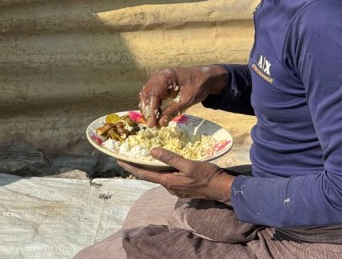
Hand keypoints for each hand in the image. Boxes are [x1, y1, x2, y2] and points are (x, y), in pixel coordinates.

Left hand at [119, 147, 233, 202]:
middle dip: (139, 167)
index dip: (131, 168)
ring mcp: (176, 189)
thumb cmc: (206, 176)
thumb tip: (152, 152)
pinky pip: (168, 178)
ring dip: (151, 168)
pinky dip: (162, 170)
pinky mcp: (183, 188)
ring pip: (160, 177)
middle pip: (150, 176)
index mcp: (168, 182)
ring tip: (144, 157)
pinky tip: (164, 163)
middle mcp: (169, 187)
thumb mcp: (188, 164)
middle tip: (129, 157)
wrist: (222, 189)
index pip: (144, 174)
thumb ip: (170, 158)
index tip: (119, 161)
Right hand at [139, 65, 227, 126]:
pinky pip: (151, 94)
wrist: (205, 77)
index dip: (151, 110)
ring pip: (146, 95)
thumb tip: (161, 123)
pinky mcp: (159, 83)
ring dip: (148, 108)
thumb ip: (173, 110)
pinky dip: (151, 105)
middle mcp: (158, 76)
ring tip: (153, 122)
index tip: (152, 124)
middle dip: (147, 110)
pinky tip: (156, 115)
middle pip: (146, 94)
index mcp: (166, 77)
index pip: (153, 94)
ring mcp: (157, 78)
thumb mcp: (187, 100)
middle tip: (152, 125)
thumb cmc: (198, 86)